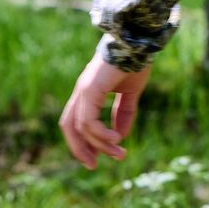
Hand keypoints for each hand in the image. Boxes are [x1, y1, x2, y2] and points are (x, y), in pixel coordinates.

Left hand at [59, 52, 148, 169]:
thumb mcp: (131, 93)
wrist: (138, 42)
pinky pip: (88, 121)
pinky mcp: (89, 90)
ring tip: (118, 151)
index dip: (84, 141)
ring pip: (82, 128)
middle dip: (80, 149)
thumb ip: (125, 113)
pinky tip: (116, 138)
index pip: (77, 122)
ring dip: (99, 144)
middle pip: (70, 127)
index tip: (100, 157)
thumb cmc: (135, 62)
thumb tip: (121, 136)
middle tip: (94, 165)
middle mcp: (81, 92)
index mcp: (88, 92)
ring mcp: (83, 90)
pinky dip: (100, 134)